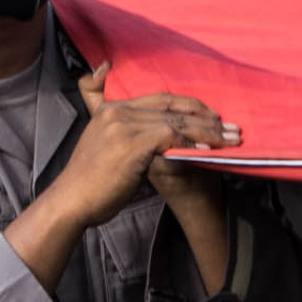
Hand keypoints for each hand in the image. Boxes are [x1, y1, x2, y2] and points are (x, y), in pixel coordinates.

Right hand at [11, 87, 238, 287]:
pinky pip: (171, 138)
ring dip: (208, 132)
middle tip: (230, 127)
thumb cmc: (89, 184)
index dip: (189, 106)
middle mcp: (118, 112)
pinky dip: (193, 144)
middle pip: (172, 107)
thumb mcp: (101, 148)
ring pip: (176, 122)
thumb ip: (121, 134)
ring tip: (230, 140)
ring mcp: (124, 126)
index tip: (212, 115)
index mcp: (111, 108)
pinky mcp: (131, 144)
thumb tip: (153, 141)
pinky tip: (209, 152)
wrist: (70, 202)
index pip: (160, 98)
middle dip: (205, 117)